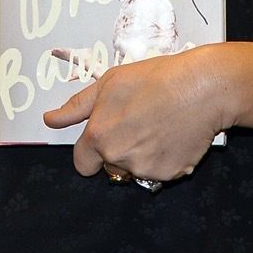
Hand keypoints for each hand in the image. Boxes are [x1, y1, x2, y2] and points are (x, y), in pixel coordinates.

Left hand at [42, 47, 223, 183]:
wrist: (201, 86)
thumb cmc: (156, 78)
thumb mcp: (109, 83)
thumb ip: (77, 106)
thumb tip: (51, 120)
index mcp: (98, 135)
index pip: (82, 163)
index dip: (92, 150)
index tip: (105, 137)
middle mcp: (117, 157)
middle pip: (110, 165)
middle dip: (119, 149)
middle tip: (139, 121)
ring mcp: (144, 169)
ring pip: (135, 169)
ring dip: (143, 154)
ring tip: (159, 124)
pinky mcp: (170, 175)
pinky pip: (161, 172)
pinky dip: (166, 158)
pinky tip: (174, 135)